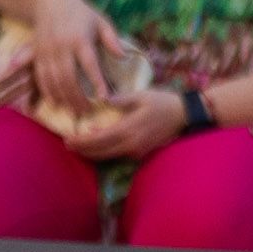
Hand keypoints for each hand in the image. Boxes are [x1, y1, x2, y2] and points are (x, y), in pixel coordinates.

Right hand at [20, 0, 132, 115]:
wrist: (49, 0)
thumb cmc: (80, 12)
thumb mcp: (101, 20)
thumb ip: (112, 39)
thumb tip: (123, 57)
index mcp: (79, 38)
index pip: (89, 64)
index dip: (97, 82)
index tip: (104, 98)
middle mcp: (61, 46)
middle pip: (68, 77)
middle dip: (77, 97)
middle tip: (88, 112)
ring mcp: (46, 50)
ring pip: (52, 79)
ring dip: (63, 98)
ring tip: (74, 111)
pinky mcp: (37, 53)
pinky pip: (40, 76)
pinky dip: (47, 91)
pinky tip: (56, 102)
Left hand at [63, 89, 188, 165]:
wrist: (185, 115)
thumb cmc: (162, 102)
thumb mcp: (140, 96)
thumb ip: (119, 100)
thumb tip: (102, 100)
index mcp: (128, 130)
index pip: (99, 139)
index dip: (82, 142)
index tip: (67, 140)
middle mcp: (132, 144)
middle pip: (101, 152)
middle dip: (83, 150)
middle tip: (67, 145)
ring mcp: (138, 151)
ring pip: (110, 155)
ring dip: (93, 153)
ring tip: (79, 148)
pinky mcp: (143, 152)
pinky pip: (120, 155)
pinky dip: (106, 152)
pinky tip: (98, 147)